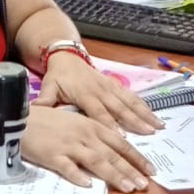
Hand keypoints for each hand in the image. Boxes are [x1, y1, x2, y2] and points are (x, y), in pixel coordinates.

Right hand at [23, 104, 154, 191]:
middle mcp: (84, 135)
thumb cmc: (49, 121)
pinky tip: (89, 185)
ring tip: (128, 188)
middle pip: (113, 154)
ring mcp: (69, 145)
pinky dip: (78, 176)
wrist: (20, 118)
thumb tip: (112, 152)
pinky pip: (67, 168)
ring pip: (96, 161)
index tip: (151, 170)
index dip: (137, 157)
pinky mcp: (52, 155)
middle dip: (131, 170)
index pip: (121, 143)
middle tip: (145, 185)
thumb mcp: (76, 122)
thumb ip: (94, 136)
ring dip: (114, 175)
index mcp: (92, 126)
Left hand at [37, 53, 162, 133]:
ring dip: (145, 115)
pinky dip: (144, 106)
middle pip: (120, 109)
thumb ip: (45, 101)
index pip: (99, 112)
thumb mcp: (48, 86)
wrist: (66, 55)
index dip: (110, 125)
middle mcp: (101, 90)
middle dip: (135, 122)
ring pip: (130, 103)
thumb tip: (35, 112)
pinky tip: (155, 116)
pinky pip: (132, 97)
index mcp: (85, 93)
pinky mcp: (116, 85)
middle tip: (149, 134)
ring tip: (158, 127)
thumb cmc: (58, 75)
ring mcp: (111, 87)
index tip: (121, 138)